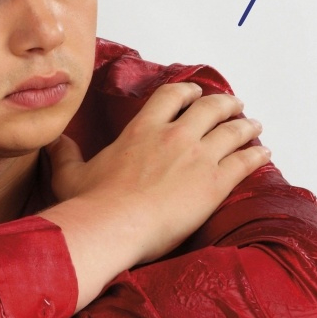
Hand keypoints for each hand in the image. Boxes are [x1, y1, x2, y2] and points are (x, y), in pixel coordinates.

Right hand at [47, 82, 268, 263]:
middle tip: (235, 105)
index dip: (188, 91)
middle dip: (226, 104)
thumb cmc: (92, 204)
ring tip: (255, 125)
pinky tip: (264, 153)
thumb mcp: (70, 174)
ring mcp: (197, 158)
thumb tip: (52, 142)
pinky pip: (244, 161)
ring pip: (232, 130)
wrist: (114, 226)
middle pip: (210, 108)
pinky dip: (257, 155)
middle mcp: (173, 136)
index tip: (195, 93)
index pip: (171, 97)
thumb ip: (65, 154)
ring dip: (246, 125)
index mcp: (142, 130)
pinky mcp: (214, 183)